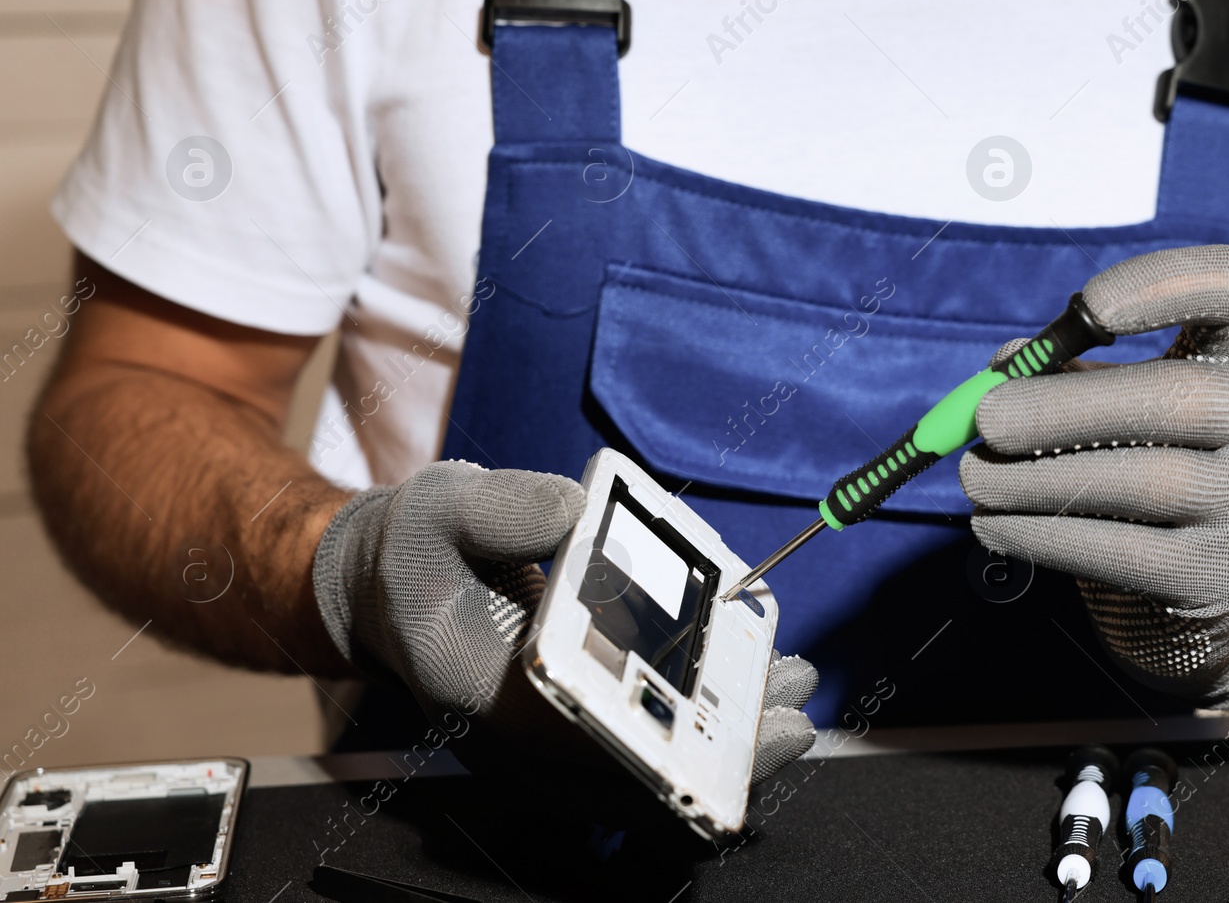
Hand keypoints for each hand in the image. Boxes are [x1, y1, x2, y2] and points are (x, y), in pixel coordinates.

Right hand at [313, 460, 815, 776]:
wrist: (391, 585)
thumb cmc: (414, 554)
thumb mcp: (434, 512)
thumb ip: (500, 508)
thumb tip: (581, 511)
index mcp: (490, 695)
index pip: (582, 737)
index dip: (658, 742)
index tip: (717, 726)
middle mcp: (530, 730)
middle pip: (637, 763)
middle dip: (723, 749)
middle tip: (795, 717)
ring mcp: (558, 727)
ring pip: (653, 753)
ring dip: (728, 732)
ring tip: (794, 691)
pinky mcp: (582, 705)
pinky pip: (652, 724)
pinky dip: (706, 708)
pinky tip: (755, 676)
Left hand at [960, 246, 1228, 706]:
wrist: (1214, 584)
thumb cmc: (1150, 463)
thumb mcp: (1125, 404)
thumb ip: (1069, 372)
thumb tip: (1003, 369)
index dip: (1168, 285)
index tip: (1089, 308)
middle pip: (1180, 399)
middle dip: (1064, 407)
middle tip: (984, 419)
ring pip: (1146, 482)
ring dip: (1037, 478)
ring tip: (973, 477)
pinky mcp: (1223, 580)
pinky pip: (1123, 553)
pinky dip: (1042, 536)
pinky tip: (991, 525)